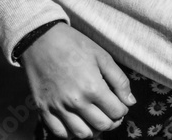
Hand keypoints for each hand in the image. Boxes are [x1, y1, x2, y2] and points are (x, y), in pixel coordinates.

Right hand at [20, 23, 135, 137]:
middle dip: (112, 122)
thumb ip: (119, 80)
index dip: (122, 110)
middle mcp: (76, 101)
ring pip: (82, 134)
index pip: (116, 112)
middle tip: (111, 113)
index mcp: (93, 87)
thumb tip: (130, 102)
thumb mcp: (102, 56)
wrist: (41, 39)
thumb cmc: (73, 44)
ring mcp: (58, 107)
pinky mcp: (43, 109)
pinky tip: (76, 123)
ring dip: (93, 130)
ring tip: (95, 120)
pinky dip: (70, 133)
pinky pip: (59, 133)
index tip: (120, 104)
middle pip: (102, 125)